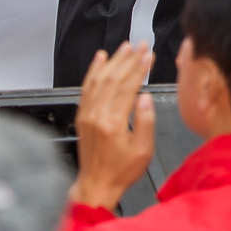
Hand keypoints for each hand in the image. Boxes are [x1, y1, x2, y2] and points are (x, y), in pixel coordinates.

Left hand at [70, 43, 155, 209]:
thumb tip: (146, 97)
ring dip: (113, 61)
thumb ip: (146, 122)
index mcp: (114, 124)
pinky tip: (100, 59)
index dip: (139, 69)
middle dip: (129, 59)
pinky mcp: (82, 116)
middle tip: (140, 45)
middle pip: (114, 79)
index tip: (149, 55)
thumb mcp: (143, 151)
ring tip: (124, 47)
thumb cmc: (121, 171)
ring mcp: (87, 115)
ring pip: (99, 80)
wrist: (96, 185)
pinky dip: (93, 70)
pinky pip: (86, 87)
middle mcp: (97, 116)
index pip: (128, 87)